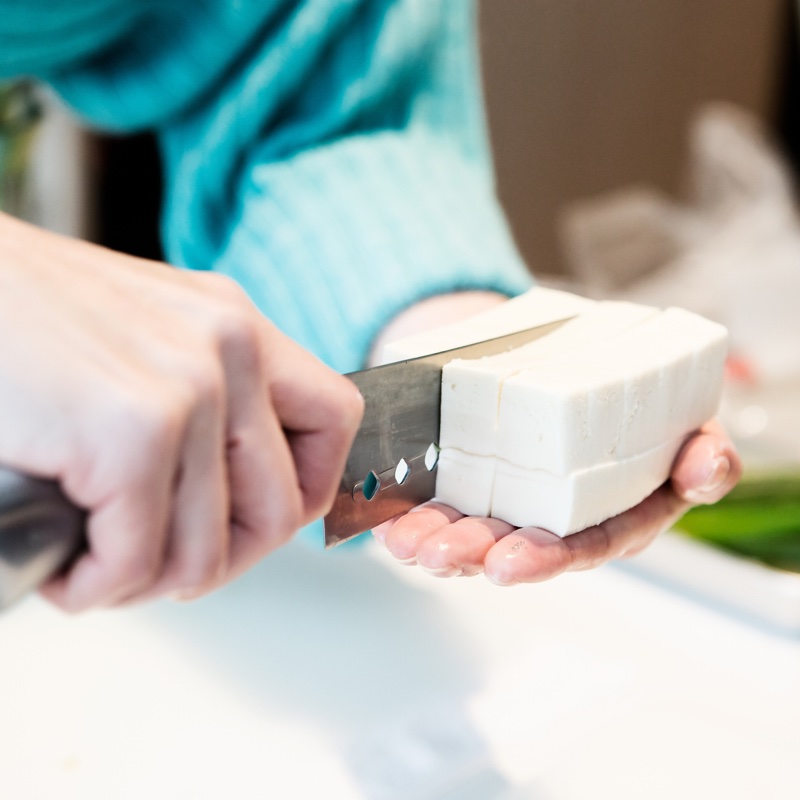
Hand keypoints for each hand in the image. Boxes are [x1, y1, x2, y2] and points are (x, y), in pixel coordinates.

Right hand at [0, 213, 362, 610]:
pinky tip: (67, 568)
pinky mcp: (128, 432)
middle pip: (281, 509)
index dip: (308, 490)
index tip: (256, 521)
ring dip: (150, 581)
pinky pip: (136, 562)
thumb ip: (204, 398)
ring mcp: (187, 388)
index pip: (336, 420)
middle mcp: (228, 348)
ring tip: (102, 562)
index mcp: (237, 325)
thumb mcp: (144, 339)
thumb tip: (232, 495)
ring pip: (206, 552)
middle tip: (163, 563)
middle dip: (223, 560)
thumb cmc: (22, 320)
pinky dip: (96, 587)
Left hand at [374, 418, 741, 583]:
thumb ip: (701, 454)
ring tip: (405, 539)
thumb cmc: (626, 399)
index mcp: (605, 514)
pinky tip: (386, 517)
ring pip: (466, 529)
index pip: (579, 547)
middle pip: (510, 546)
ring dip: (432, 538)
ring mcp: (504, 499)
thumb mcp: (678, 424)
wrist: (567, 353)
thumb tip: (706, 466)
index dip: (544, 559)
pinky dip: (407, 511)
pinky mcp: (466, 477)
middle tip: (438, 552)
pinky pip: (434, 500)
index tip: (508, 563)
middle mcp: (550, 516)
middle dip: (472, 552)